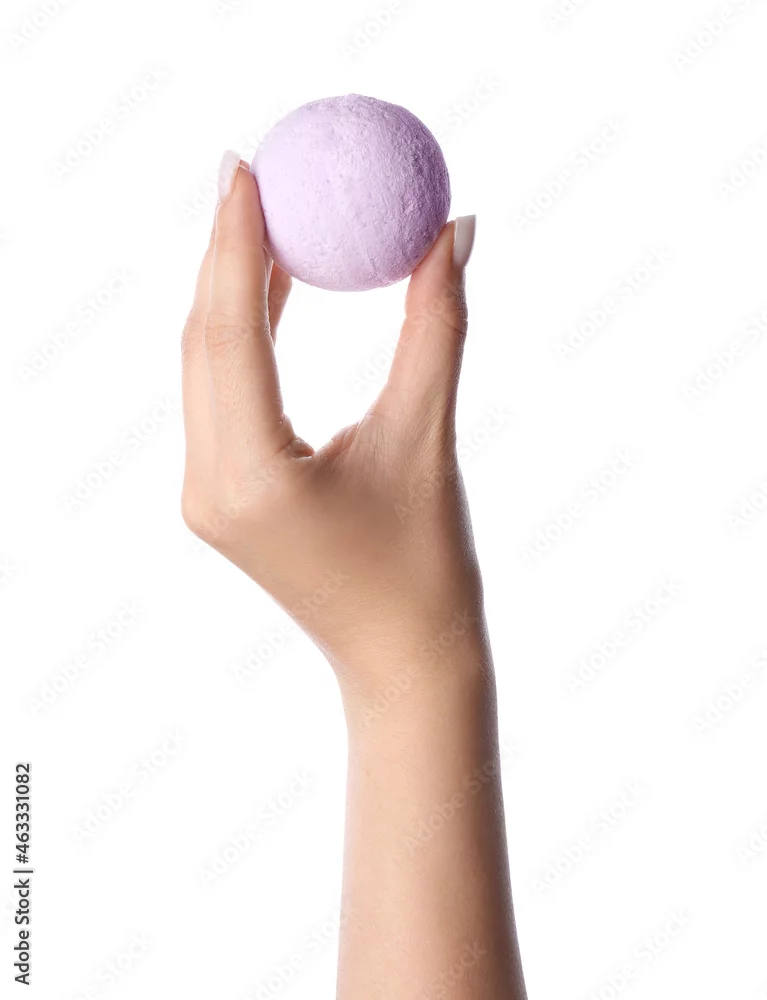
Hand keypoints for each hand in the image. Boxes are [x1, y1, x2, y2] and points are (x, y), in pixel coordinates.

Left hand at [181, 152, 481, 702]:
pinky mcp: (223, 496)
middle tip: (250, 172)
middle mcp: (209, 485)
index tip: (247, 167)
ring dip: (230, 293)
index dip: (235, 243)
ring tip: (262, 217)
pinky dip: (244, 339)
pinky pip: (223, 396)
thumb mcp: (428, 437)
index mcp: (249, 478)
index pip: (226, 333)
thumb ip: (434, 328)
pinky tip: (276, 290)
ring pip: (205, 368)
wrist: (404, 660)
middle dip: (223, 253)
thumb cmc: (427, 566)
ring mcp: (207, 494)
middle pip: (202, 343)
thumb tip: (453, 232)